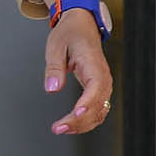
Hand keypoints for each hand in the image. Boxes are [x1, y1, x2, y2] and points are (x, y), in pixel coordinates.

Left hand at [44, 9, 111, 135]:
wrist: (81, 25)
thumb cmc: (70, 33)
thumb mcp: (56, 46)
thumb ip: (55, 68)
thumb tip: (52, 88)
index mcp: (94, 65)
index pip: (96, 88)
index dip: (87, 104)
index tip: (76, 114)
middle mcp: (103, 77)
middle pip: (98, 106)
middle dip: (80, 121)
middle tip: (59, 128)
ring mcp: (103, 85)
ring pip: (99, 112)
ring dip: (82, 124)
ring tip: (62, 129)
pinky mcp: (98, 89)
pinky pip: (97, 109)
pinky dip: (86, 120)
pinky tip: (72, 125)